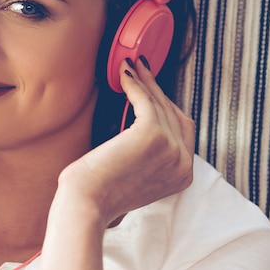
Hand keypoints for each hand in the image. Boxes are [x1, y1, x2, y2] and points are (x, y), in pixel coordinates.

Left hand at [56, 57, 194, 227]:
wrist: (86, 203)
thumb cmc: (99, 192)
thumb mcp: (135, 176)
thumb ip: (148, 159)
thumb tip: (137, 129)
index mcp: (183, 175)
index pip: (182, 131)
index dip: (168, 106)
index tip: (154, 89)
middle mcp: (183, 163)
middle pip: (174, 114)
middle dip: (158, 89)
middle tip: (143, 69)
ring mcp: (172, 149)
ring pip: (160, 105)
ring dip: (145, 81)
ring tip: (131, 66)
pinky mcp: (153, 135)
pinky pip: (145, 101)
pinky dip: (134, 84)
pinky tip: (124, 73)